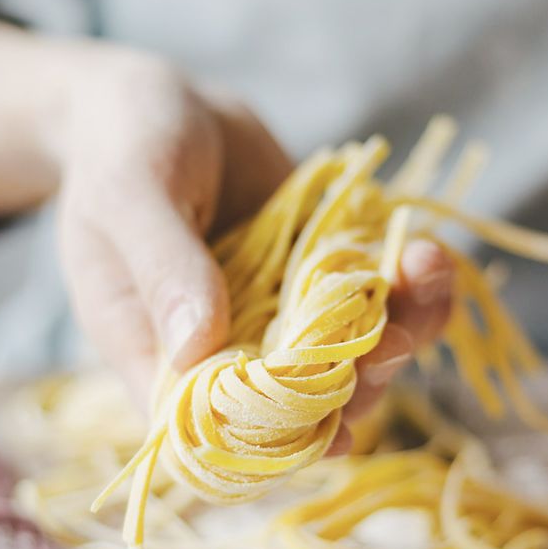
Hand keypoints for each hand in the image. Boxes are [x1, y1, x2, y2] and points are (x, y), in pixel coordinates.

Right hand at [0, 21, 453, 447]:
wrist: (163, 104)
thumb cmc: (121, 150)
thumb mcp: (128, 197)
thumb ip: (162, 266)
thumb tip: (198, 344)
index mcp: (161, 360)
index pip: (219, 435)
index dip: (279, 444)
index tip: (336, 431)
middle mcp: (228, 354)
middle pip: (301, 407)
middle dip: (358, 386)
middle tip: (394, 340)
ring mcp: (281, 319)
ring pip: (352, 361)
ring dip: (401, 334)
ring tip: (426, 274)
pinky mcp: (321, 279)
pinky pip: (374, 303)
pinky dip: (410, 288)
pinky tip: (426, 254)